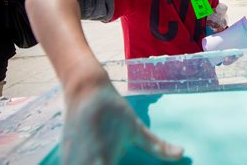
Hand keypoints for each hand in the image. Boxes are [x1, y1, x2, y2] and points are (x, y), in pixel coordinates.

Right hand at [61, 81, 182, 164]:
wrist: (85, 88)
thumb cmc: (113, 108)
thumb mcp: (136, 127)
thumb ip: (157, 146)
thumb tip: (181, 153)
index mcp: (103, 160)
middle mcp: (84, 164)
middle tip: (118, 163)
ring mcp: (70, 162)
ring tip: (107, 161)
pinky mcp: (64, 158)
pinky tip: (95, 162)